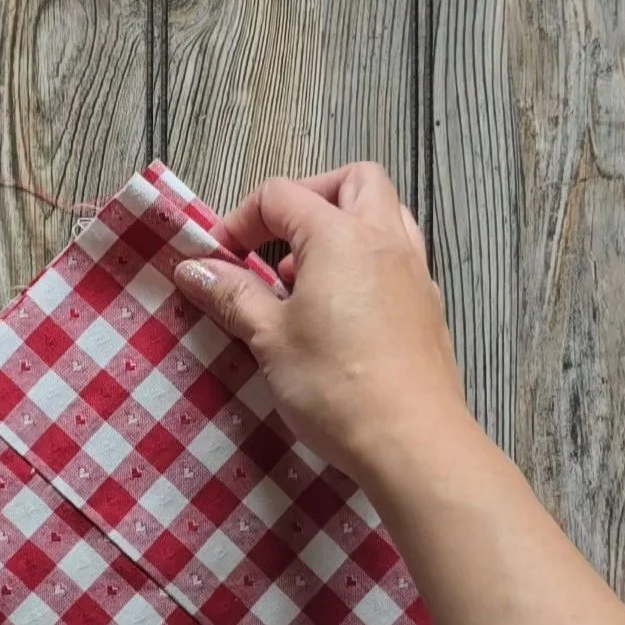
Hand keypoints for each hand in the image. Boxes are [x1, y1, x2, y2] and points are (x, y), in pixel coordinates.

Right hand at [174, 163, 470, 484]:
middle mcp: (385, 240)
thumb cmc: (336, 388)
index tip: (220, 259)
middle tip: (276, 241)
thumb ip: (233, 294)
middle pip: (353, 181)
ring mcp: (415, 273)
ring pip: (386, 214)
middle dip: (309, 197)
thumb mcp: (270, 338)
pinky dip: (368, 263)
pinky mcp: (429, 308)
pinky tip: (343, 310)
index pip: (282, 195)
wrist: (413, 443)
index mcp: (340, 236)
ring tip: (308, 275)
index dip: (242, 219)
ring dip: (344, 226)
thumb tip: (195, 268)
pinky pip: (400, 258)